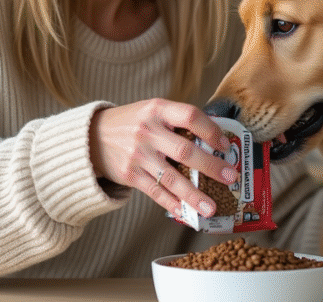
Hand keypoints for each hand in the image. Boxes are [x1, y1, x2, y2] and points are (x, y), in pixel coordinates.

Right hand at [89, 99, 238, 218]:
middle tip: (230, 177)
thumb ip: (177, 121)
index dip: (211, 130)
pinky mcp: (130, 174)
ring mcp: (138, 154)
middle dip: (211, 166)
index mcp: (157, 109)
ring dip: (194, 195)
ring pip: (172, 178)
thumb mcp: (151, 111)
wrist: (91, 136)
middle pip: (185, 151)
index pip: (190, 116)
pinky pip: (156, 192)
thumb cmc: (131, 123)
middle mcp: (147, 131)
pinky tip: (185, 212)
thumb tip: (215, 140)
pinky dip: (172, 203)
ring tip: (212, 207)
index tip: (225, 145)